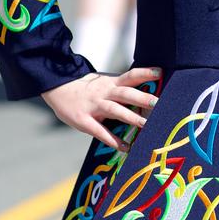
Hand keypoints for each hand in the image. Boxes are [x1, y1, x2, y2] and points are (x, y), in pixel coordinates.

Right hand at [42, 66, 162, 151]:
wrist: (58, 89)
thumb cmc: (89, 88)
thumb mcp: (105, 83)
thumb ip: (122, 89)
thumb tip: (147, 95)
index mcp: (111, 82)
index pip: (130, 75)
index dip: (145, 73)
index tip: (160, 72)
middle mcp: (104, 93)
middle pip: (126, 93)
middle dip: (142, 98)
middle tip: (158, 103)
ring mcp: (94, 106)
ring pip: (115, 110)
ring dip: (131, 118)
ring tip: (147, 125)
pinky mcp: (84, 120)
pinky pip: (100, 131)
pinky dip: (113, 140)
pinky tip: (126, 147)